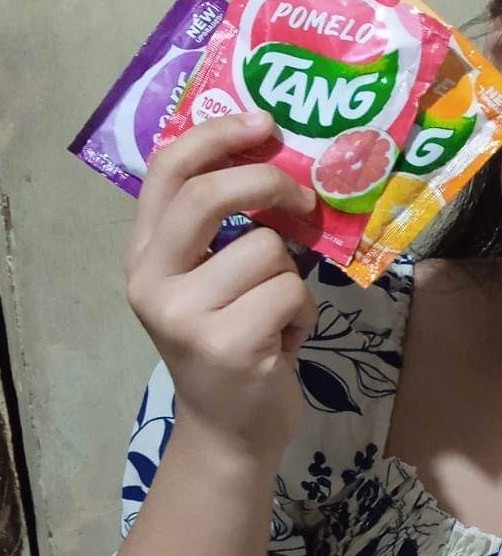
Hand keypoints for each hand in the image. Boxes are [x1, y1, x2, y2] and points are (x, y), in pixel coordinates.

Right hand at [125, 113, 318, 463]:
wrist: (230, 433)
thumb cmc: (232, 345)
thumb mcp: (208, 282)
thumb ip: (221, 229)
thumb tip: (280, 159)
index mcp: (143, 256)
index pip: (167, 171)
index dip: (216, 135)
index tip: (264, 122)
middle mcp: (152, 282)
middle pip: (210, 195)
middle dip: (269, 184)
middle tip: (302, 199)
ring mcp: (186, 315)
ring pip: (269, 250)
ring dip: (292, 278)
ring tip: (278, 313)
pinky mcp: (230, 344)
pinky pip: (292, 292)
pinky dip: (304, 314)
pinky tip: (285, 341)